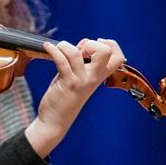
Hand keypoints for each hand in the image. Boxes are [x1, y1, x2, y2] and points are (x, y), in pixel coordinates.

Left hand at [24, 38, 125, 157]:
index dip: (110, 44)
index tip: (94, 45)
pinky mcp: (67, 83)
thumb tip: (83, 44)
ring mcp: (81, 81)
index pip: (118, 57)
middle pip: (106, 52)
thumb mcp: (79, 77)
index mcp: (99, 76)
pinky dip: (53, 50)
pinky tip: (47, 47)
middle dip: (92, 43)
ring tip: (58, 49)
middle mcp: (93, 78)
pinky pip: (61, 60)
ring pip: (77, 54)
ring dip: (65, 46)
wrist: (55, 121)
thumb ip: (83, 61)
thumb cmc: (65, 96)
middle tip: (79, 51)